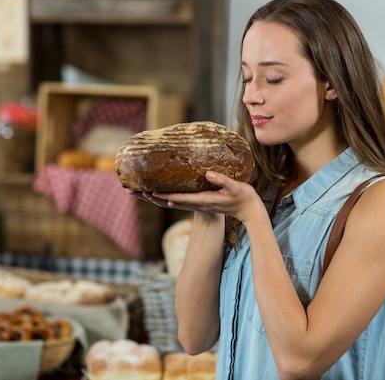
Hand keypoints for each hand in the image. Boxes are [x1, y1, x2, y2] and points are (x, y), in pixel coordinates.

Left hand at [141, 171, 260, 223]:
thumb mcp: (235, 187)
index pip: (180, 198)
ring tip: (141, 192)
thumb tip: (207, 173)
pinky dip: (167, 197)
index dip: (165, 196)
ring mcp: (198, 204)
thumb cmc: (244, 197)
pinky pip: (179, 200)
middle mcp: (198, 204)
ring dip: (157, 198)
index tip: (151, 193)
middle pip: (171, 202)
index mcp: (204, 200)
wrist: (249, 210)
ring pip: (173, 202)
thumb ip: (222, 180)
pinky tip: (160, 193)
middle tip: (135, 192)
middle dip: (153, 197)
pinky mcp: (200, 202)